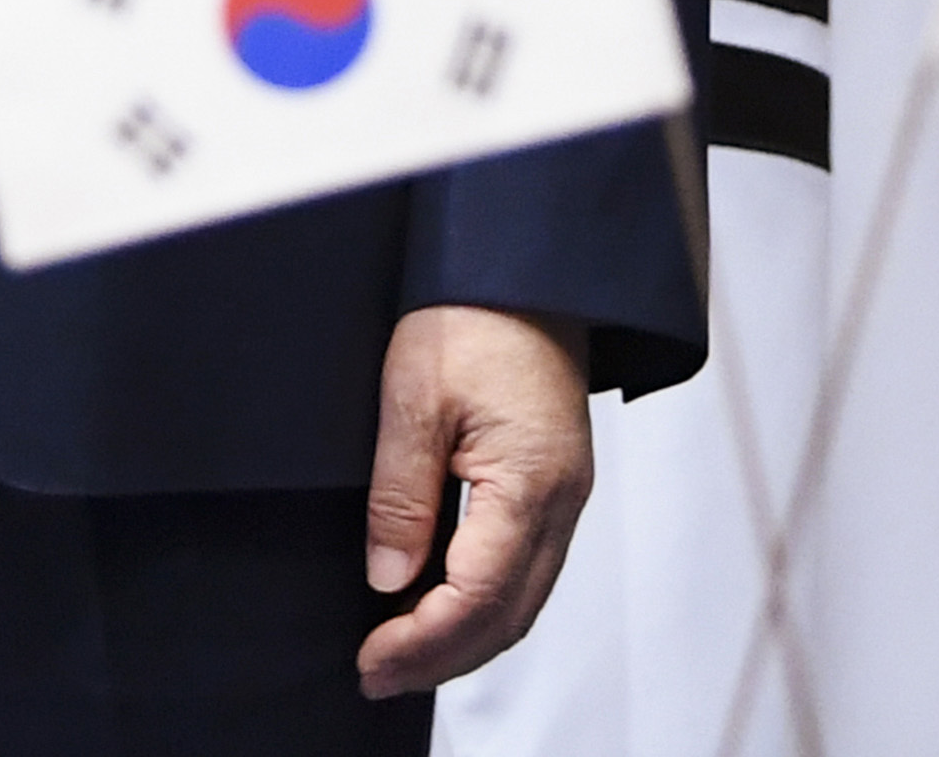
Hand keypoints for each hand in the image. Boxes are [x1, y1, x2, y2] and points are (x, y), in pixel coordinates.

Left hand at [359, 304, 594, 698]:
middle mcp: (563, 497)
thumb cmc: (473, 313)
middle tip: (377, 674)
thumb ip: (401, 497)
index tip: (370, 660)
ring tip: (402, 653)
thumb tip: (389, 579)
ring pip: (524, 599)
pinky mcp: (558, 480)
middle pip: (509, 615)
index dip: (421, 642)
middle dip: (442, 658)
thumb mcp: (413, 400)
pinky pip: (528, 567)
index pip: (477, 597)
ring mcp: (568, 491)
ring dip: (465, 637)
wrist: (524, 263)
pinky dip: (485, 603)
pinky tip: (441, 604)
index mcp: (531, 482)